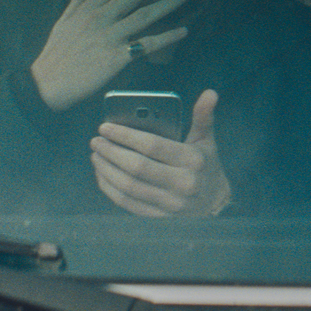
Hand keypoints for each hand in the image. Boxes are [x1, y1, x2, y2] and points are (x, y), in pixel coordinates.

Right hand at [30, 0, 191, 110]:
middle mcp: (101, 17)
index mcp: (89, 7)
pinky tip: (183, 31)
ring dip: (169, 2)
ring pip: (145, 14)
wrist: (48, 84)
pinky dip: (166, 37)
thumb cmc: (56, 53)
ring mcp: (110, 36)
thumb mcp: (64, 19)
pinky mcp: (117, 57)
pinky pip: (146, 44)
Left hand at [90, 89, 230, 216]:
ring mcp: (170, 203)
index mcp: (192, 160)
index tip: (105, 127)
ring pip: (129, 187)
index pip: (152, 146)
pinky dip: (110, 189)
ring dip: (106, 170)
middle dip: (111, 152)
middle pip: (137, 167)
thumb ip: (203, 116)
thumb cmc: (205, 164)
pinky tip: (102, 175)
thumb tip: (210, 93)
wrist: (215, 201)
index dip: (125, 136)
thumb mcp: (206, 139)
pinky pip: (128, 203)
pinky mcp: (159, 216)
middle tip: (96, 141)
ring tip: (96, 155)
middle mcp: (183, 183)